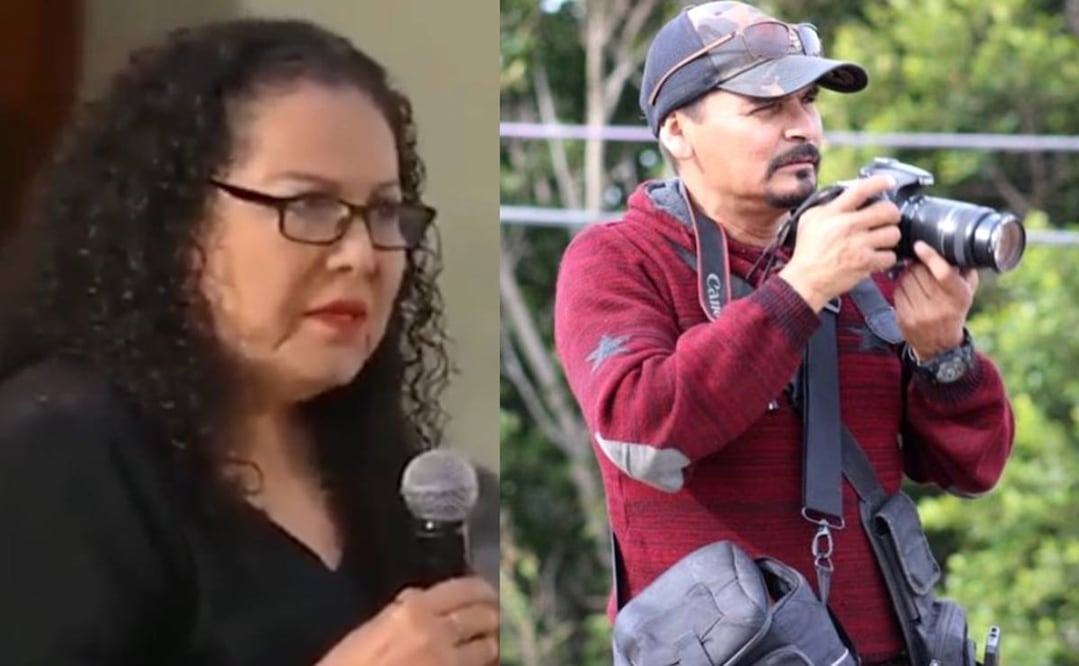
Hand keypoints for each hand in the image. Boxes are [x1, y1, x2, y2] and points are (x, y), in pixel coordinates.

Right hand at [316, 576, 498, 665]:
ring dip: (493, 643)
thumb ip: (400, 610)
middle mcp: (436, 632)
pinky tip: (484, 663)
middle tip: (496, 616)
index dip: (481, 589)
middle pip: (483, 616)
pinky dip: (485, 665)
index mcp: (412, 611)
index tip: (487, 591)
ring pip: (488, 648)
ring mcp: (447, 663)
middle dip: (493, 615)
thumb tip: (421, 598)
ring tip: (492, 642)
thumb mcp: (369, 630)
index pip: (462, 589)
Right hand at [779, 174, 901, 311]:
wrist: (805, 280)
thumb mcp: (809, 219)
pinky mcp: (864, 263)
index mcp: (833, 213)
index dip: (880, 182)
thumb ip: (828, 206)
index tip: (889, 182)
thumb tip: (846, 195)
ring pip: (893, 234)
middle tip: (888, 219)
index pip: (860, 190)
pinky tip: (877, 258)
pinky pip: (889, 256)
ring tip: (881, 241)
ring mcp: (857, 245)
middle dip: (891, 214)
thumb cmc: (807, 251)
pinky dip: (885, 258)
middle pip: (887, 210)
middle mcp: (847, 226)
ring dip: (889, 237)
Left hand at [895, 241, 977, 358]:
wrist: (940, 346)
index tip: (921, 246)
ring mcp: (921, 314)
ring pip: (906, 280)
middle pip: (920, 273)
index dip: (930, 256)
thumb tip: (958, 250)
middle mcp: (940, 306)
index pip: (943, 273)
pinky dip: (901, 287)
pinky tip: (909, 289)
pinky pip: (898, 292)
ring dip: (908, 274)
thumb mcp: (968, 293)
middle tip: (921, 264)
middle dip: (918, 264)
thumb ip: (966, 271)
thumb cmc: (954, 312)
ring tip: (916, 278)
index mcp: (958, 296)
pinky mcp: (905, 320)